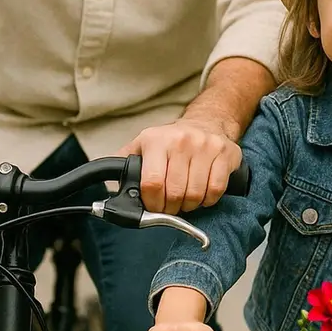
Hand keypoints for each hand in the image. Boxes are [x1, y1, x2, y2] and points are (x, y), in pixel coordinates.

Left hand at [118, 117, 240, 213]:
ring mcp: (206, 146)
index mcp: (155, 140)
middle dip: (170, 207)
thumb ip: (123, 164)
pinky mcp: (226, 153)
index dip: (152, 203)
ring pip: (195, 194)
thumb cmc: (171, 141)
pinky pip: (215, 190)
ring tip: (185, 199)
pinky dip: (208, 200)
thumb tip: (105, 186)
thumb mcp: (142, 145)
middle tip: (170, 206)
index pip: (152, 183)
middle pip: (175, 192)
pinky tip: (202, 194)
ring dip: (189, 205)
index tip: (154, 207)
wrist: (206, 122)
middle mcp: (181, 140)